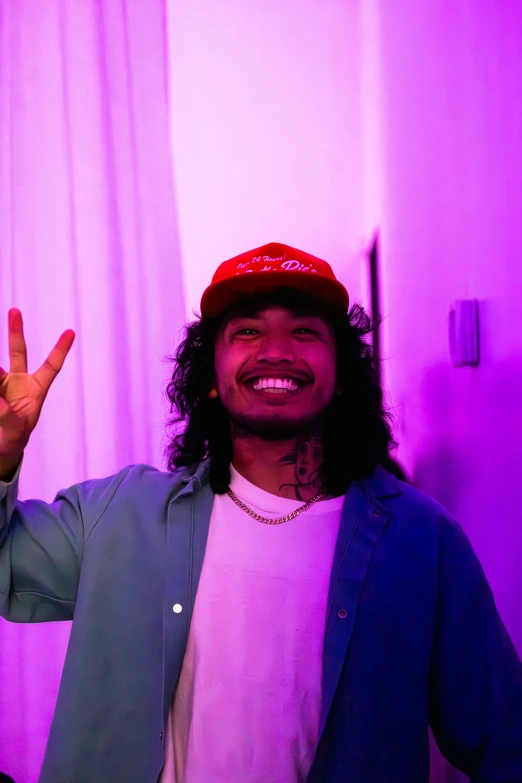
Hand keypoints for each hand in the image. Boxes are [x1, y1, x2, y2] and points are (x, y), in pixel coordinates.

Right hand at [0, 309, 74, 462]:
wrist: (0, 445)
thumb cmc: (14, 438)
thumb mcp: (16, 432)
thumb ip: (8, 417)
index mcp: (36, 389)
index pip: (51, 367)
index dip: (60, 350)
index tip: (71, 332)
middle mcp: (18, 381)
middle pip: (18, 352)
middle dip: (16, 331)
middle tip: (15, 311)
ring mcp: (1, 383)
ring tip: (0, 387)